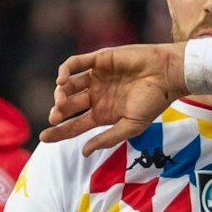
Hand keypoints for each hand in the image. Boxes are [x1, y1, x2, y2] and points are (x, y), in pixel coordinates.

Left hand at [41, 43, 188, 153]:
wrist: (167, 74)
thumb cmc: (153, 102)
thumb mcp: (130, 127)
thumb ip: (107, 139)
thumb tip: (84, 152)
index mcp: (102, 114)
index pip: (75, 125)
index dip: (59, 132)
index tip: (44, 137)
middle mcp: (96, 96)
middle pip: (68, 106)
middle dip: (58, 112)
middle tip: (54, 117)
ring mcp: (96, 77)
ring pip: (68, 85)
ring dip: (60, 93)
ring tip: (61, 100)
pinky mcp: (99, 59)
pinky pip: (76, 63)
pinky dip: (65, 70)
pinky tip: (62, 80)